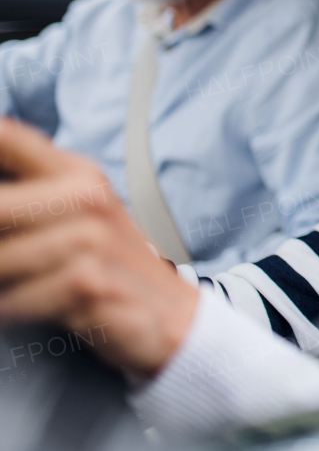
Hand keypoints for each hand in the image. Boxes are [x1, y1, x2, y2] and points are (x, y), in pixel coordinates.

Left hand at [0, 118, 198, 375]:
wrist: (171, 312)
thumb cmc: (112, 264)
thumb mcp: (80, 212)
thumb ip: (33, 188)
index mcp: (77, 173)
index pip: (7, 138)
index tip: (2, 205)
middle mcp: (86, 197)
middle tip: (9, 251)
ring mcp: (91, 239)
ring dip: (1, 281)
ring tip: (15, 283)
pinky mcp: (88, 282)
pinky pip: (14, 299)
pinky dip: (11, 309)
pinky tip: (23, 307)